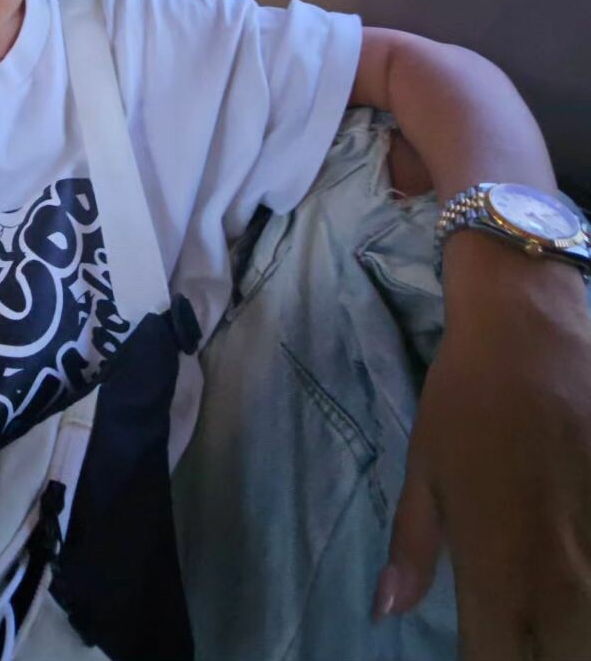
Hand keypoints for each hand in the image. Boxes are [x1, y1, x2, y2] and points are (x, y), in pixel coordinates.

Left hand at [374, 255, 590, 657]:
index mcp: (497, 572)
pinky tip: (575, 567)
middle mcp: (561, 580)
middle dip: (540, 651)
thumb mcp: (424, 469)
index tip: (483, 644)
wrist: (532, 328)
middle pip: (561, 660)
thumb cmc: (466, 397)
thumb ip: (413, 549)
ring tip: (549, 600)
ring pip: (589, 632)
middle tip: (521, 627)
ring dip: (570, 628)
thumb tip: (387, 609)